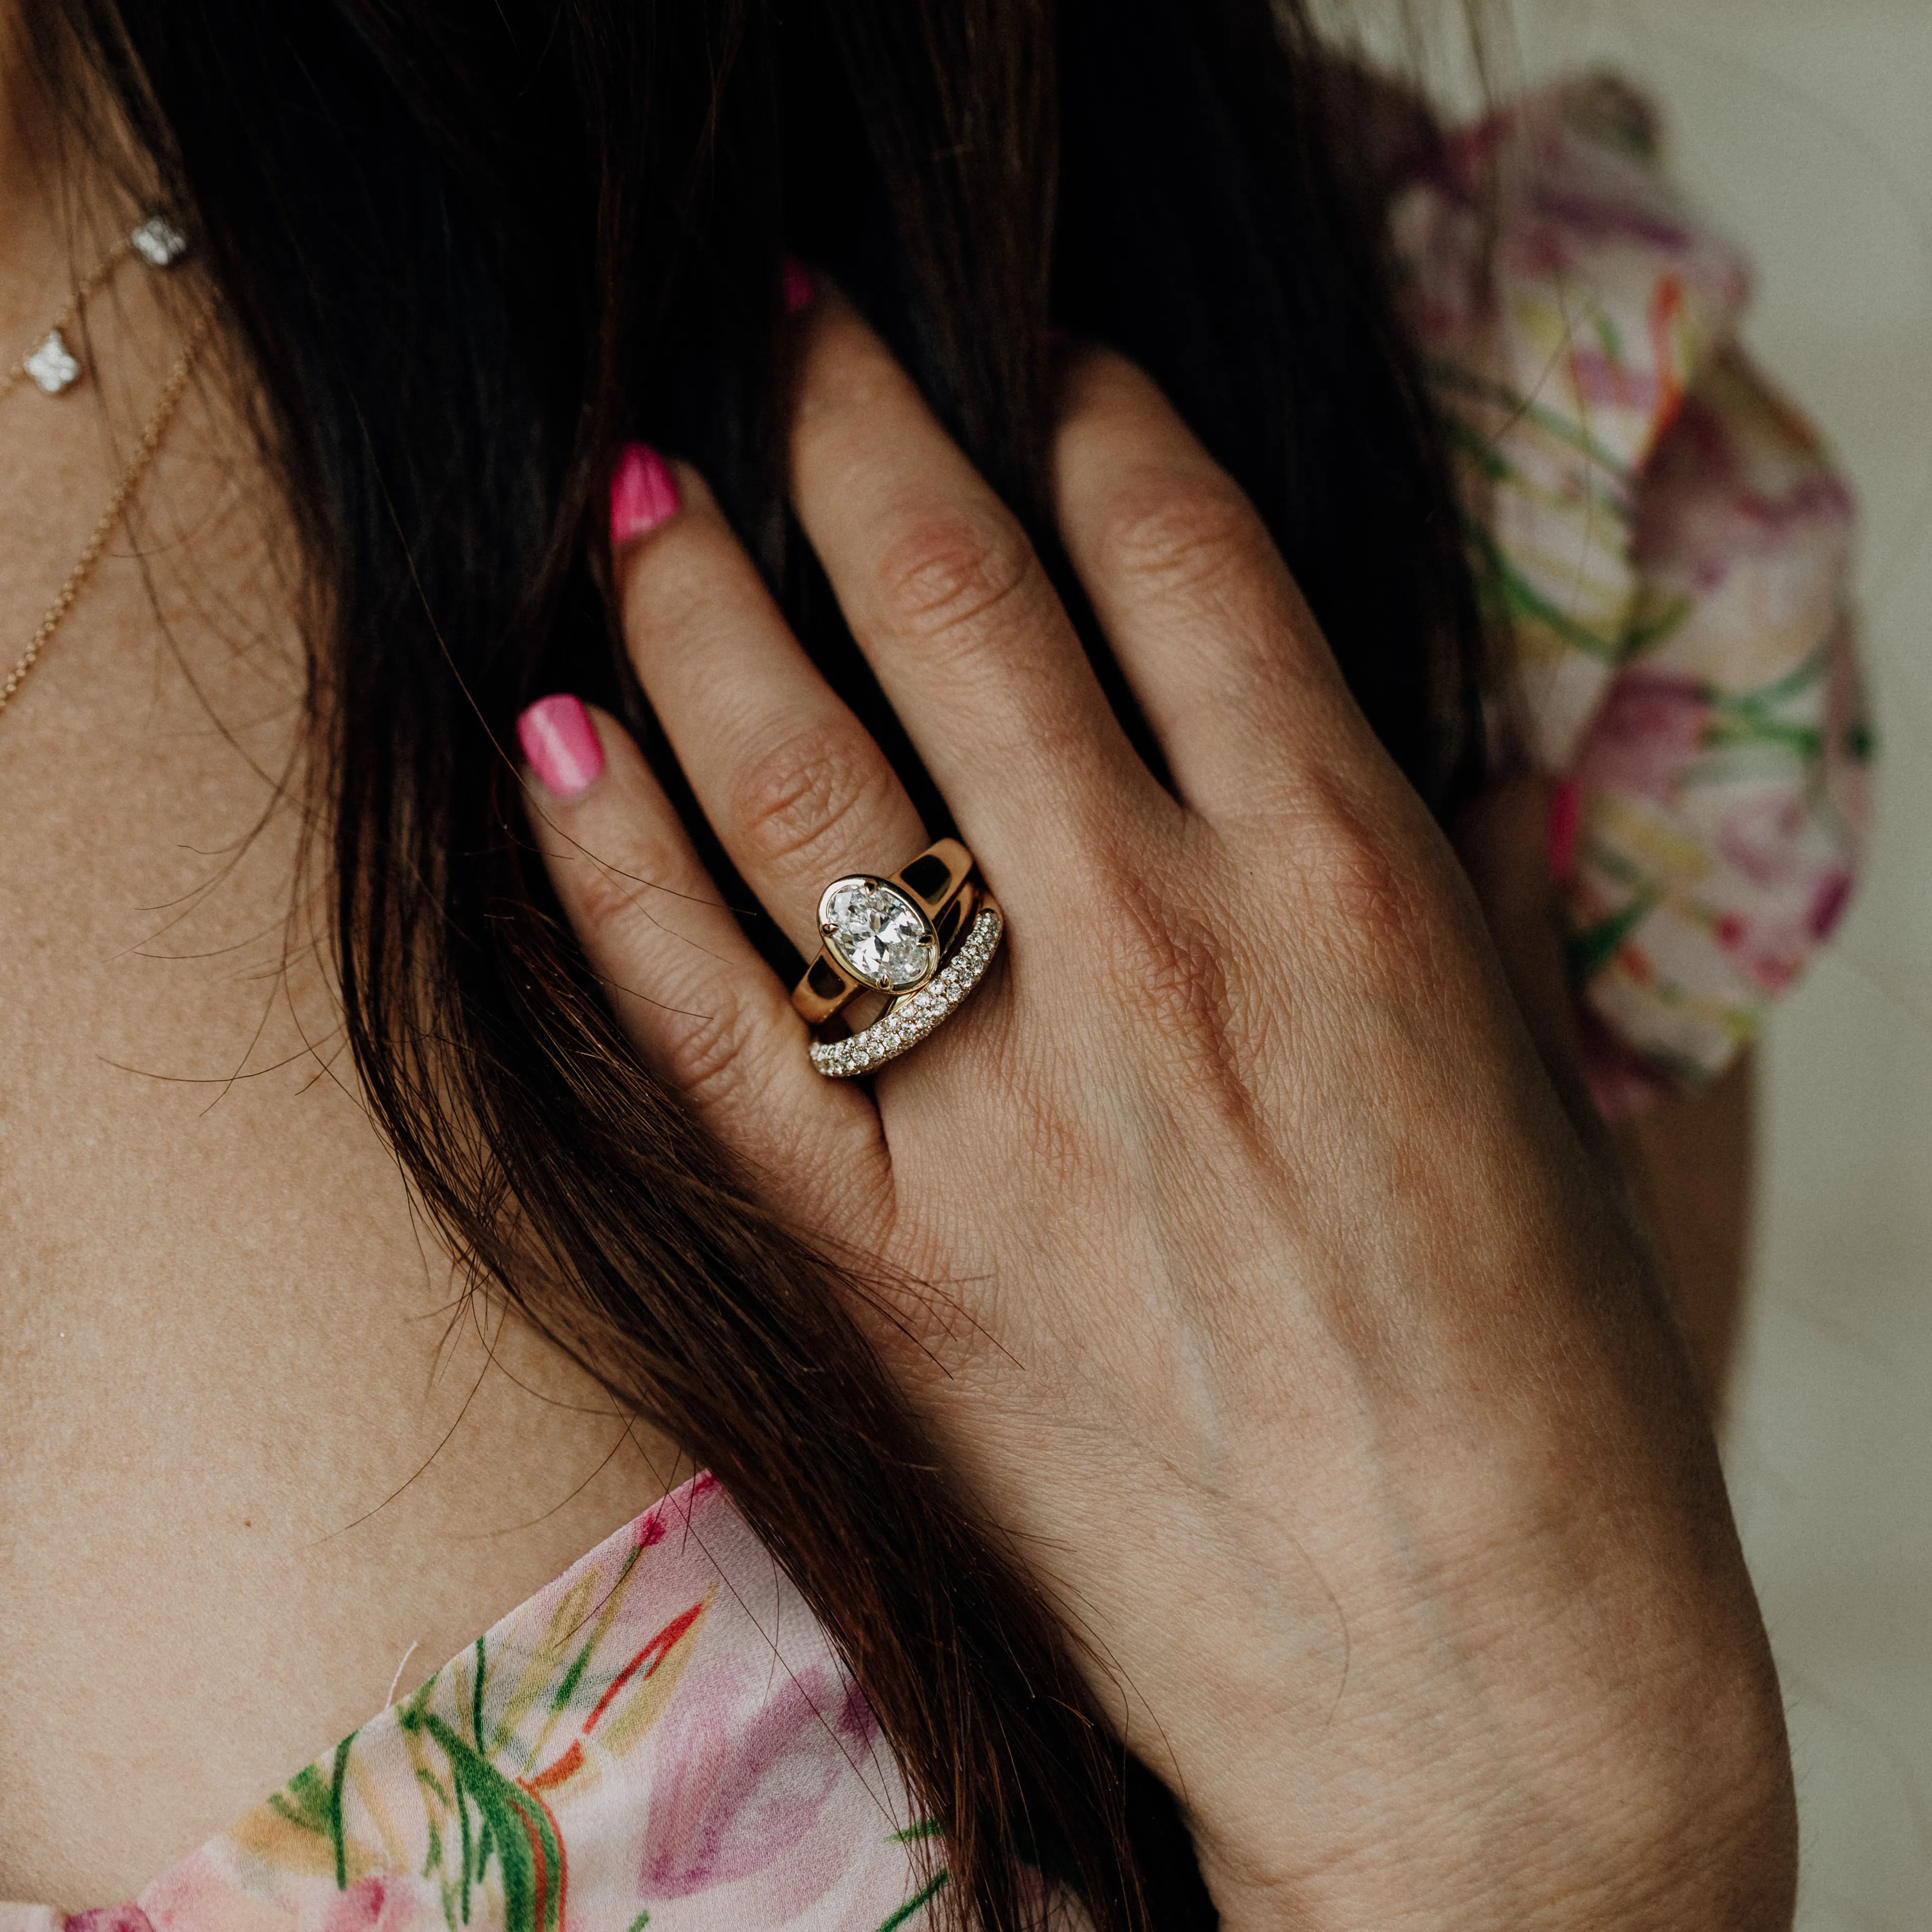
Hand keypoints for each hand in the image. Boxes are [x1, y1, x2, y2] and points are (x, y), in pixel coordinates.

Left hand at [527, 293, 1794, 1928]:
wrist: (1479, 1699)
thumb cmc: (1548, 1392)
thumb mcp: (1525, 1081)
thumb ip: (1421, 885)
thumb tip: (1353, 743)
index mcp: (1354, 885)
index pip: (1177, 550)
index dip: (1083, 411)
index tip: (1028, 358)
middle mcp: (1167, 955)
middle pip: (957, 597)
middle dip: (853, 420)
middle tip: (784, 326)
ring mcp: (1005, 1113)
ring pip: (797, 771)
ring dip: (696, 595)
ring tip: (634, 483)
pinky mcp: (883, 1270)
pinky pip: (698, 1018)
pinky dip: (606, 865)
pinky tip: (546, 737)